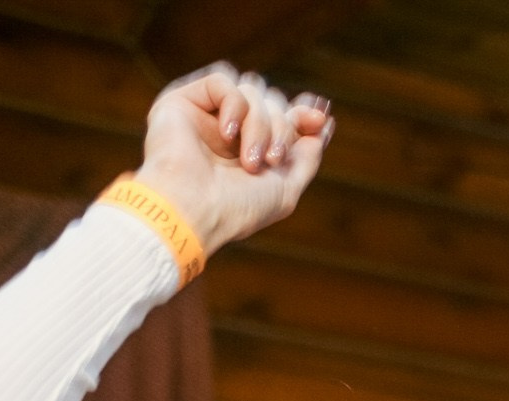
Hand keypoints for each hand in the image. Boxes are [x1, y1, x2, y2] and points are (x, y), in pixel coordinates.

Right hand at [133, 66, 331, 252]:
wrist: (193, 211)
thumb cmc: (236, 209)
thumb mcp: (285, 188)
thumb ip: (306, 157)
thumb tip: (325, 124)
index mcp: (249, 150)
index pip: (281, 117)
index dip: (302, 115)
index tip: (320, 119)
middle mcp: (228, 132)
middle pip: (272, 101)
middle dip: (282, 128)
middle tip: (273, 160)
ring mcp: (205, 115)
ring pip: (252, 90)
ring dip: (260, 124)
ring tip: (250, 160)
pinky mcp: (183, 100)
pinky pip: (223, 80)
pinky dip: (234, 106)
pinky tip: (227, 135)